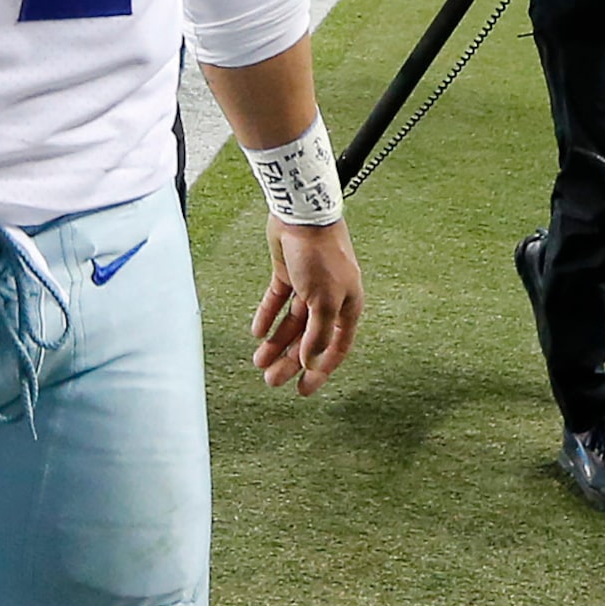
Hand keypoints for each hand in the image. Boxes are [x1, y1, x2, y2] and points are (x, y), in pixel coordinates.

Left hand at [249, 218, 362, 394]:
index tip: (303, 390)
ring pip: (291, 323)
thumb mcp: (324, 301)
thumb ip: (318, 334)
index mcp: (347, 307)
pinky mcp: (288, 272)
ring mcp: (308, 285)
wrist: (302, 214)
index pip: (335, 348)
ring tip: (259, 361)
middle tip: (271, 380)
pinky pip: (277, 301)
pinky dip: (267, 317)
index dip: (320, 371)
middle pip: (308, 339)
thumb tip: (312, 363)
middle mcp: (329, 299)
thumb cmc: (322, 255)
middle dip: (290, 361)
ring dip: (276, 342)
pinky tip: (256, 333)